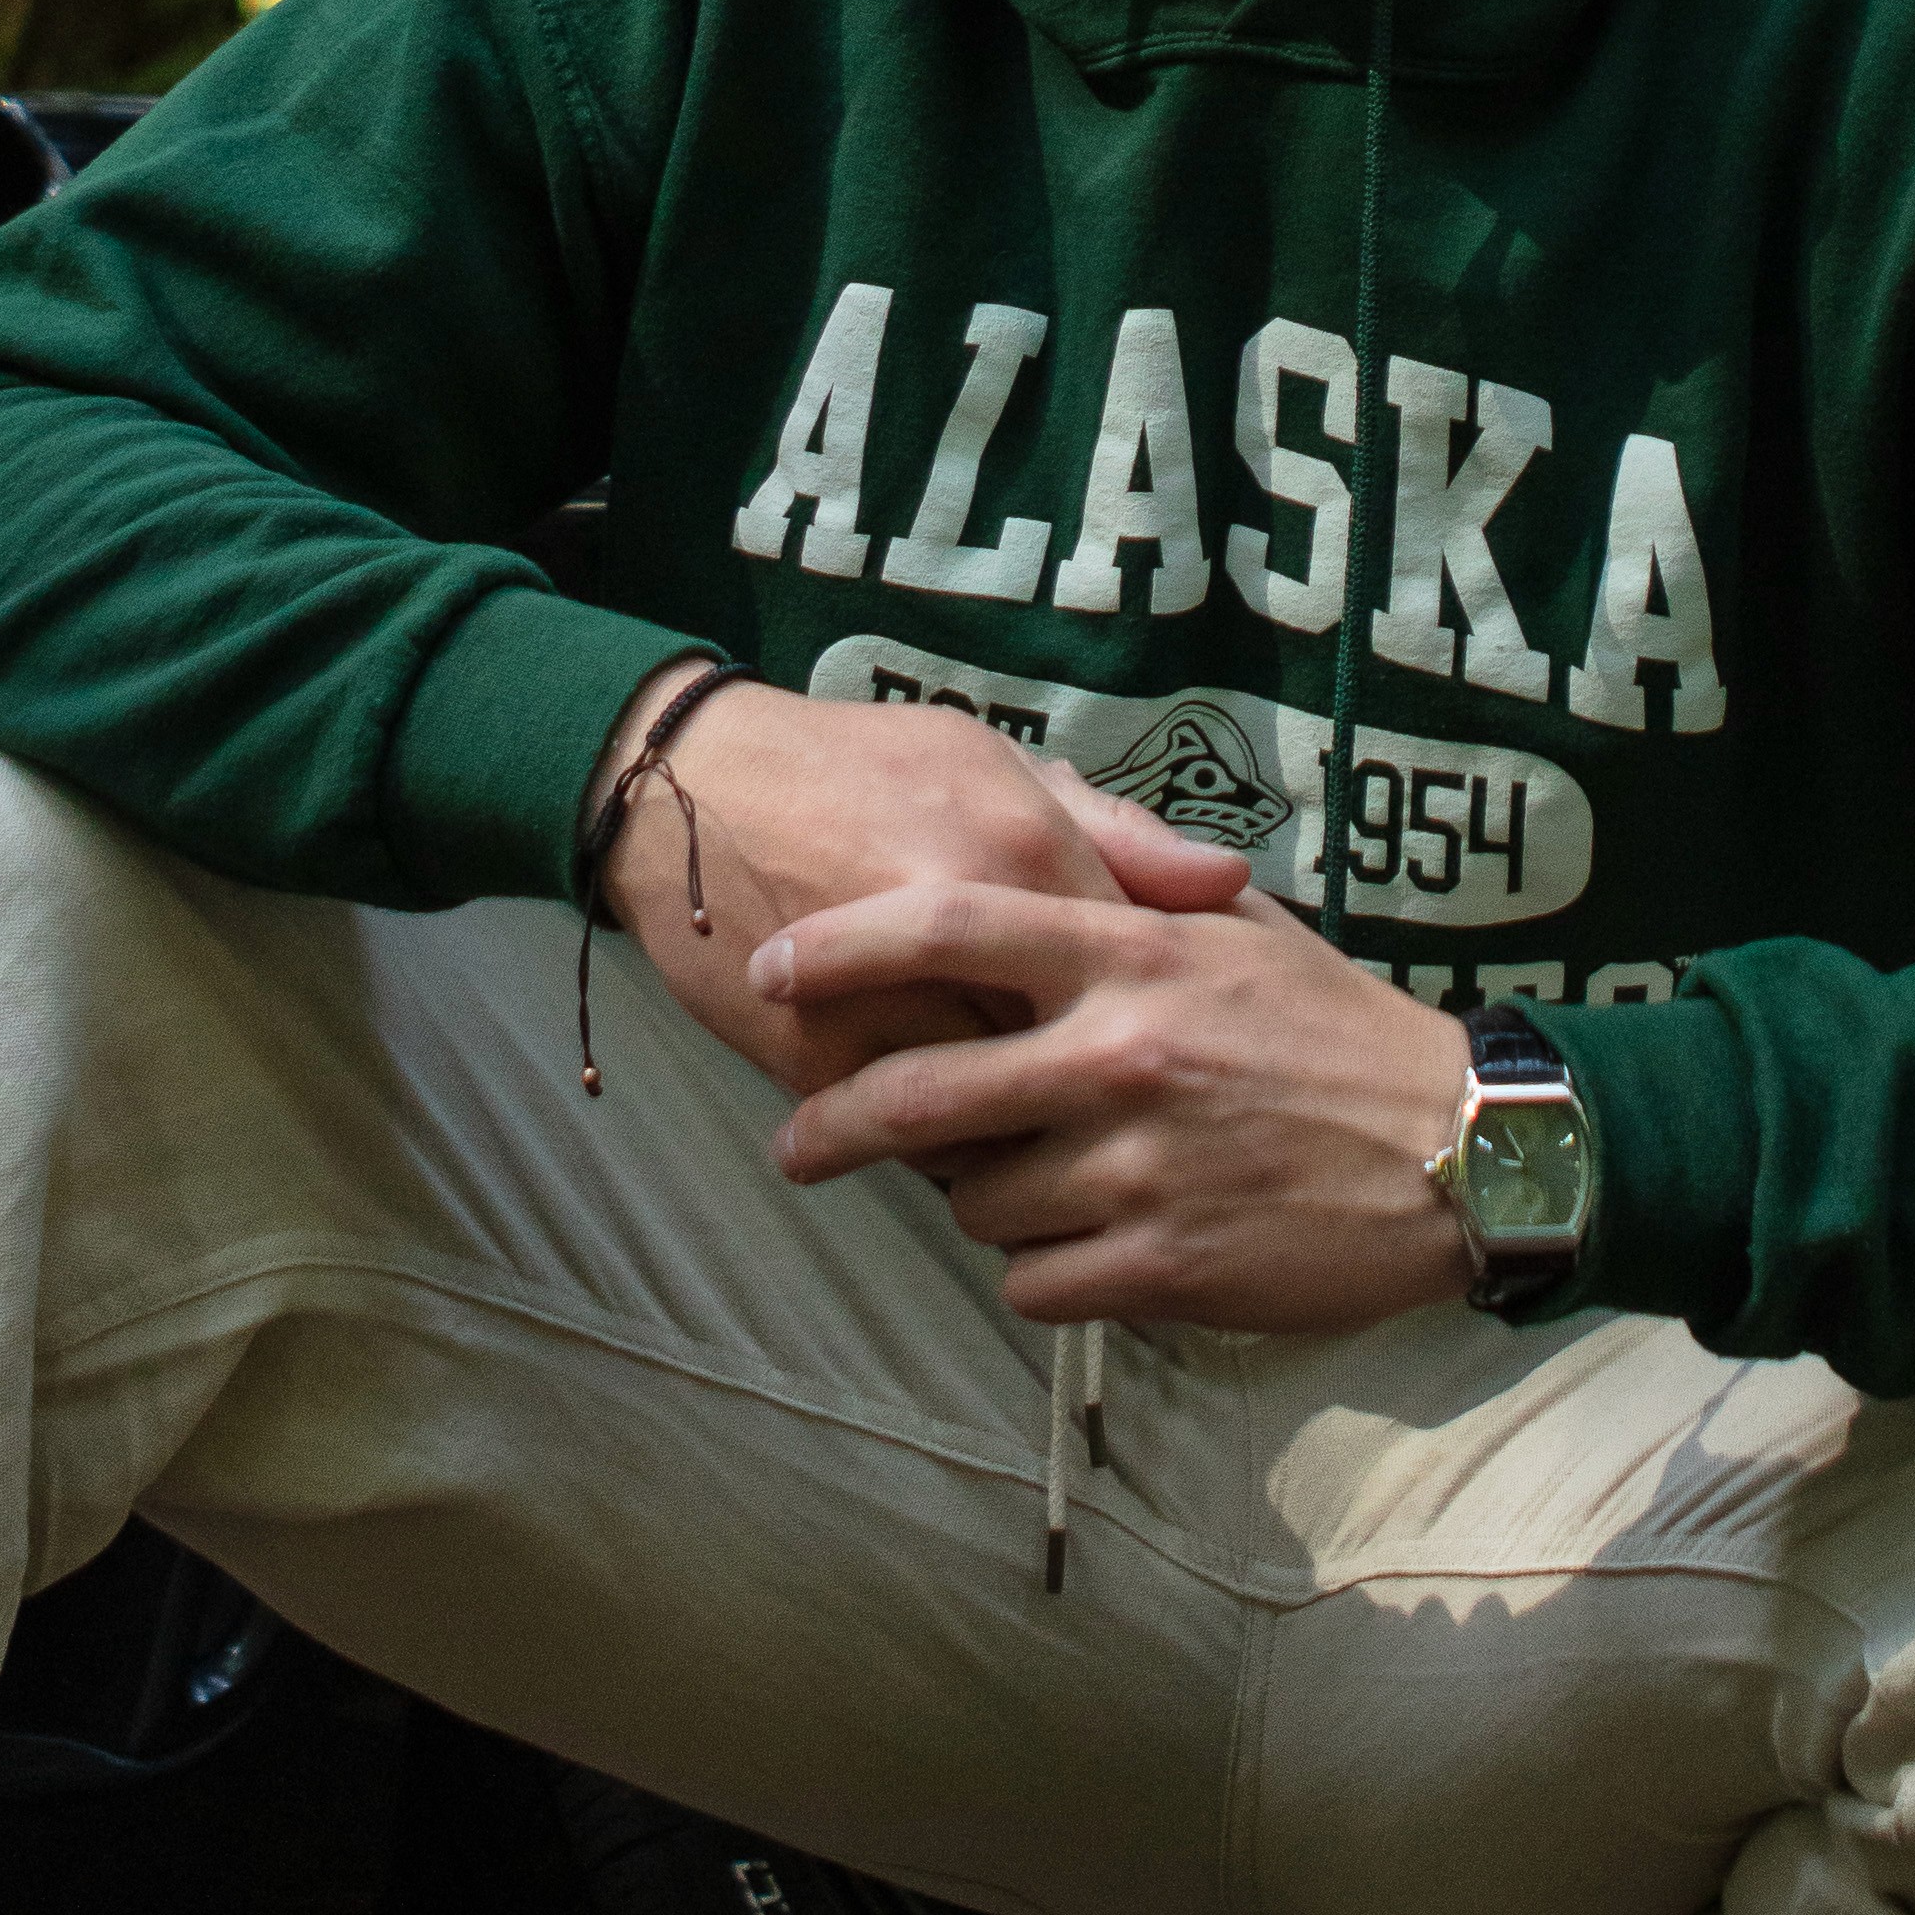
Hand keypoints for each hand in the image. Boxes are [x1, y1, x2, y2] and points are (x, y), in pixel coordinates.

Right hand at [591, 672, 1253, 1098]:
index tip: (1174, 1053)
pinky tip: (950, 1135)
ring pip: (996, 1125)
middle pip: (1074, 1064)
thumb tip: (1229, 882)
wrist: (685, 790)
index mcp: (1026, 850)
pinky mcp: (816, 1059)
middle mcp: (968, 935)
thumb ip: (1113, 832)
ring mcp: (888, 1002)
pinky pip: (908, 1146)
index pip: (1142, 972)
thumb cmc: (854, 766)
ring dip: (1019, 1143)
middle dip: (1100, 1105)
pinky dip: (937, 1153)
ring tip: (1037, 1142)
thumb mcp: (990, 762)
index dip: (1163, 1022)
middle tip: (1123, 1126)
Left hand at [754, 867, 1481, 1341]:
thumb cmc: (1336, 1031)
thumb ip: (1129, 886)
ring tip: (1034, 1186)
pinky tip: (1089, 1246)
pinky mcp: (1160, 1265)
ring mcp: (1136, 1166)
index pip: (947, 927)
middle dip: (832, 1126)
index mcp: (1131, 956)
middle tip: (796, 1146)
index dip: (839, 947)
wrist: (1463, 1152)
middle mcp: (1119, 1055)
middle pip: (916, 1094)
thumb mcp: (1238, 930)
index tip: (771, 968)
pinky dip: (1041, 1271)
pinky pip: (1032, 1282)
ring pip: (973, 1201)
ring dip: (980, 1200)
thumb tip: (1033, 820)